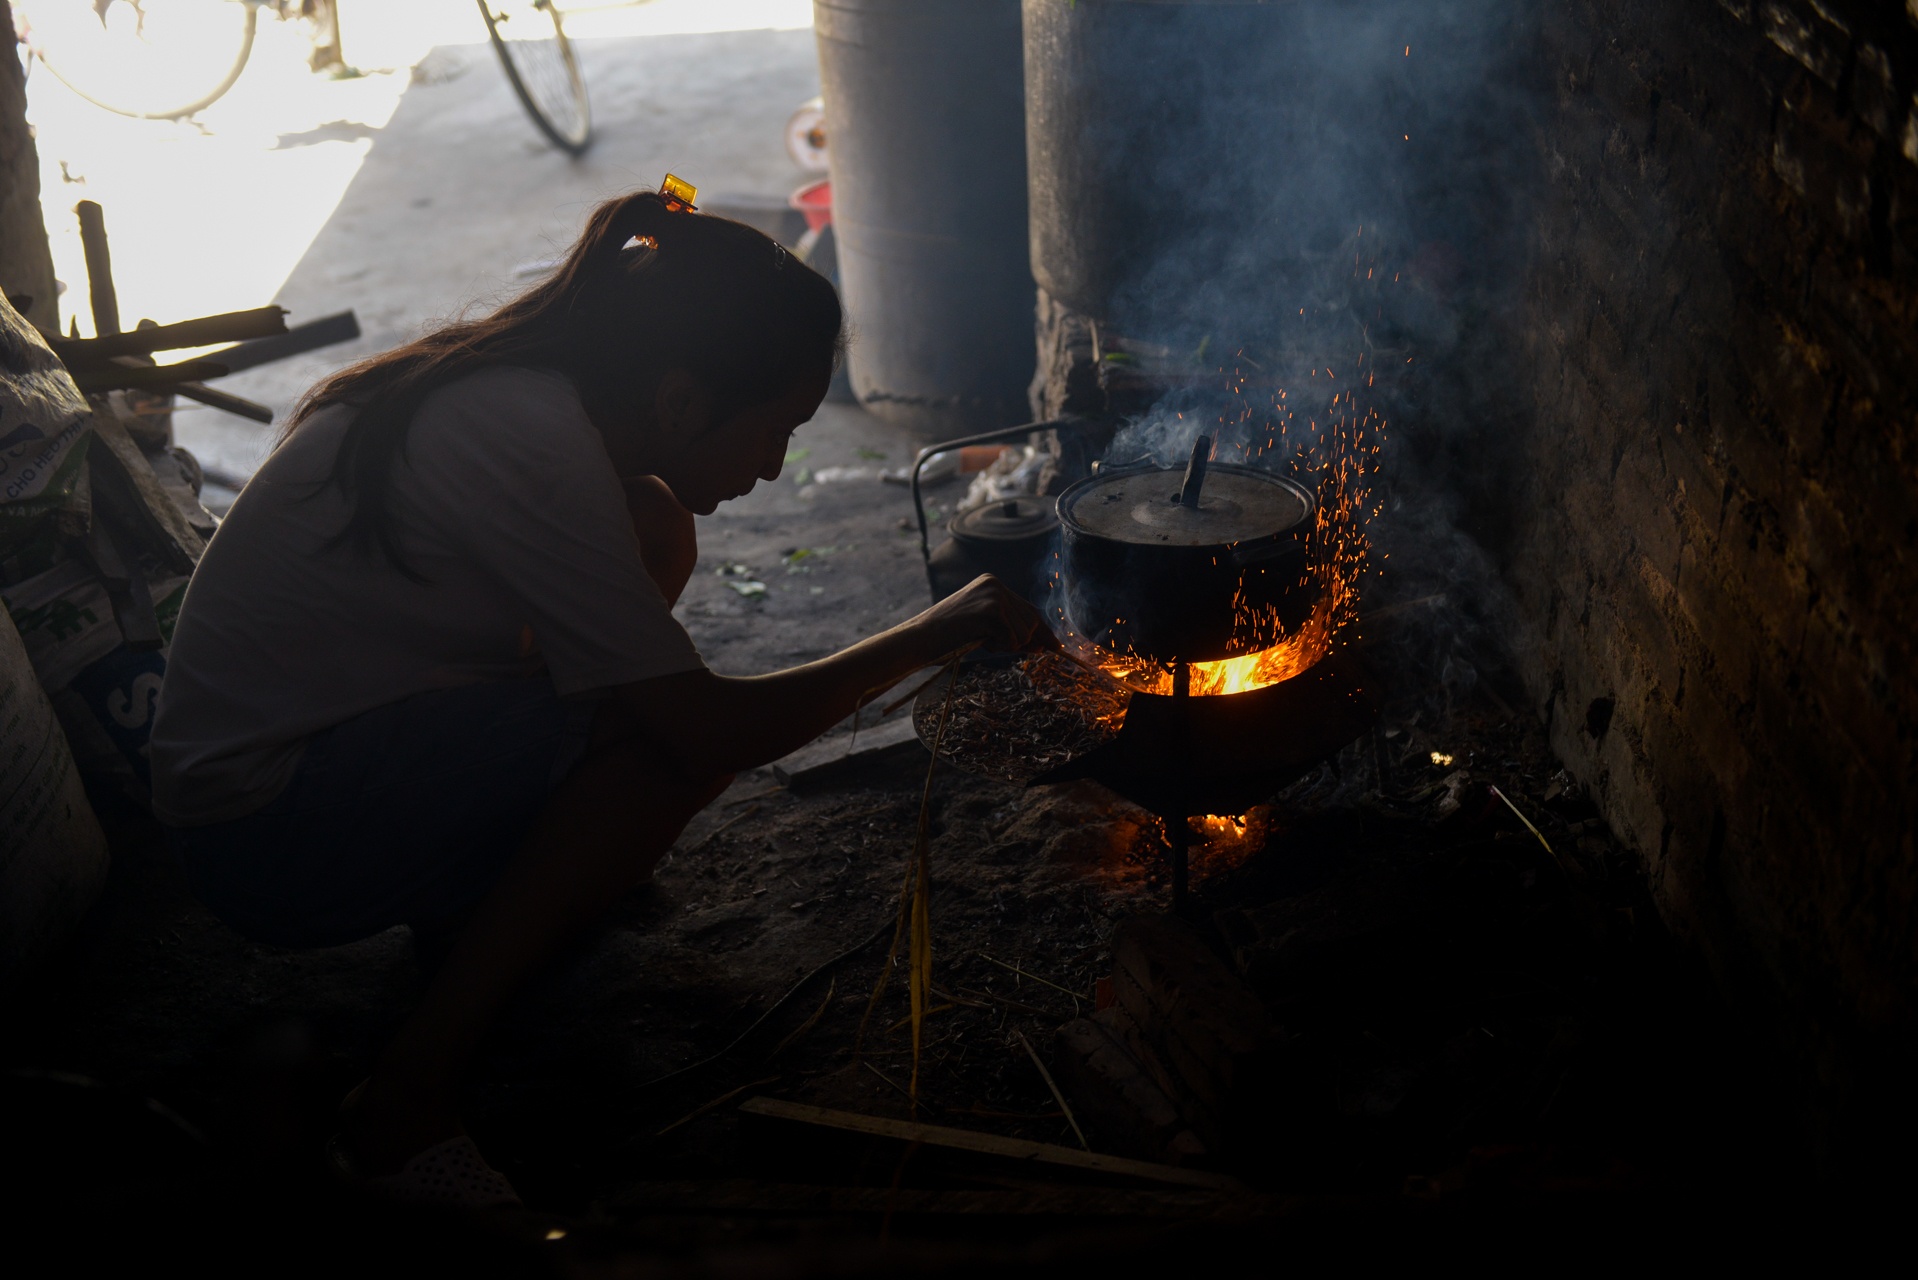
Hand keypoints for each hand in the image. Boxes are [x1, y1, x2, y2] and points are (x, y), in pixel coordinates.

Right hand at [914, 574, 1056, 656]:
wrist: (920, 638)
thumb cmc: (948, 638)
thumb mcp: (984, 628)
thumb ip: (1011, 629)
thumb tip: (1043, 644)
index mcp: (992, 584)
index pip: (1027, 609)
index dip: (1042, 630)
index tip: (1055, 646)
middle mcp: (995, 584)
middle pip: (1031, 620)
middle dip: (1025, 641)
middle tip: (998, 646)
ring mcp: (994, 595)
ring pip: (1025, 631)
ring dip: (1008, 645)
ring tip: (981, 639)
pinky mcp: (991, 610)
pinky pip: (1013, 638)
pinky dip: (1000, 646)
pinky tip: (979, 639)